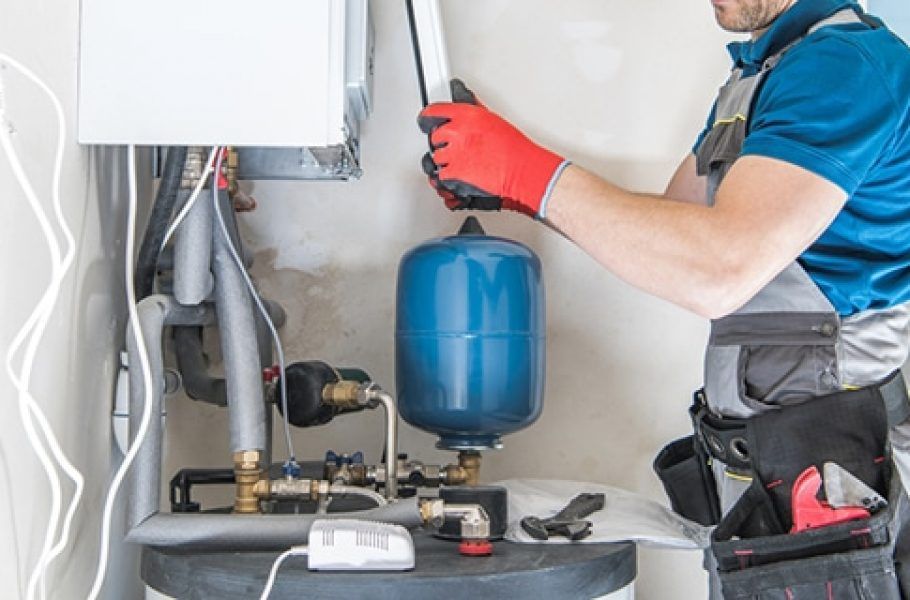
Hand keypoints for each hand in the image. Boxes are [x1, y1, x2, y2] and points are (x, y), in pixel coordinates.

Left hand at [417, 79, 566, 217]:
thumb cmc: (515, 149)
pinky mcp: (453, 173)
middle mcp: (457, 132)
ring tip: (465, 165)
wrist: (522, 170)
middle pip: (434, 137)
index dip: (427, 118)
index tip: (425, 120)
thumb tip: (465, 104)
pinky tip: (462, 177)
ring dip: (447, 163)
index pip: (434, 112)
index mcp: (467, 115)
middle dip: (443, 145)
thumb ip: (474, 115)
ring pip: (437, 159)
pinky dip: (450, 179)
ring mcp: (454, 153)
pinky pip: (441, 177)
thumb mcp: (493, 121)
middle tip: (457, 150)